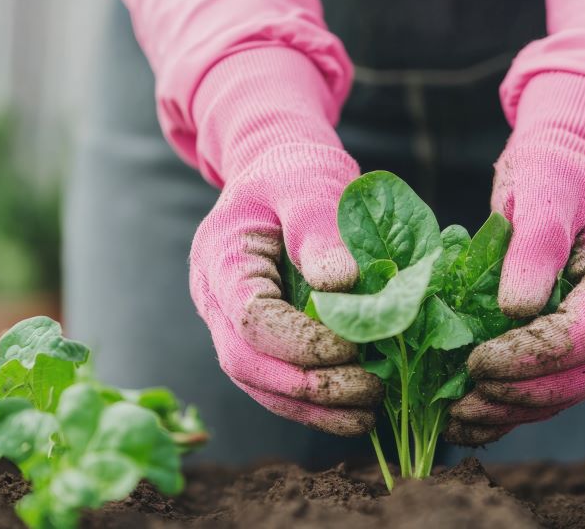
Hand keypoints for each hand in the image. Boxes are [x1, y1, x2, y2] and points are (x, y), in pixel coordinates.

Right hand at [190, 143, 382, 435]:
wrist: (278, 170)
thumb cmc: (294, 170)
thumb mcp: (309, 183)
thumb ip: (319, 228)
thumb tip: (342, 283)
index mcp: (221, 257)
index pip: (250, 318)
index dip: (300, 342)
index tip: (353, 347)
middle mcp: (215, 298)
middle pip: (246, 362)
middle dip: (308, 386)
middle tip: (370, 390)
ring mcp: (230, 321)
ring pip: (259, 383)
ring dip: (312, 407)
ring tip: (368, 414)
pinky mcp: (256, 336)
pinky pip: (274, 381)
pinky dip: (311, 404)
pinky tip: (354, 413)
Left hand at [446, 74, 584, 445]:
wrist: (562, 171)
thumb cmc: (553, 171)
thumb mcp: (543, 187)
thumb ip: (536, 243)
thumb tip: (517, 309)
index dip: (534, 355)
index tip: (479, 360)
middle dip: (524, 394)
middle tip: (466, 400)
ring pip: (570, 390)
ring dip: (516, 410)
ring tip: (460, 418)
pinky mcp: (576, 342)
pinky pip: (553, 387)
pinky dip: (514, 407)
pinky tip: (472, 418)